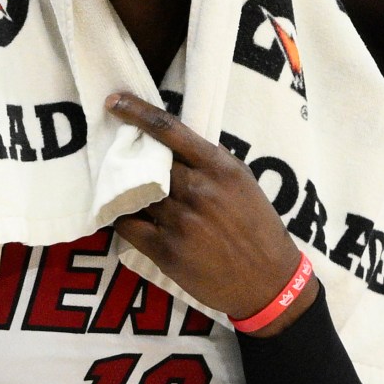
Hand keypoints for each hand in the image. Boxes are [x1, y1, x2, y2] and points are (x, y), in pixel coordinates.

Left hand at [105, 93, 315, 333]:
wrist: (268, 282)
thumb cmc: (257, 229)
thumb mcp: (243, 184)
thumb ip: (209, 164)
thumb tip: (171, 146)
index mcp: (219, 168)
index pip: (169, 129)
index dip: (136, 112)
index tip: (114, 102)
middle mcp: (197, 190)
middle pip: (146, 161)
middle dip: (129, 157)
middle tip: (116, 154)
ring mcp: (180, 221)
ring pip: (133, 193)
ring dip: (121, 188)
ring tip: (118, 187)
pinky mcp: (166, 251)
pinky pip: (128, 226)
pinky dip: (121, 218)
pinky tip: (122, 215)